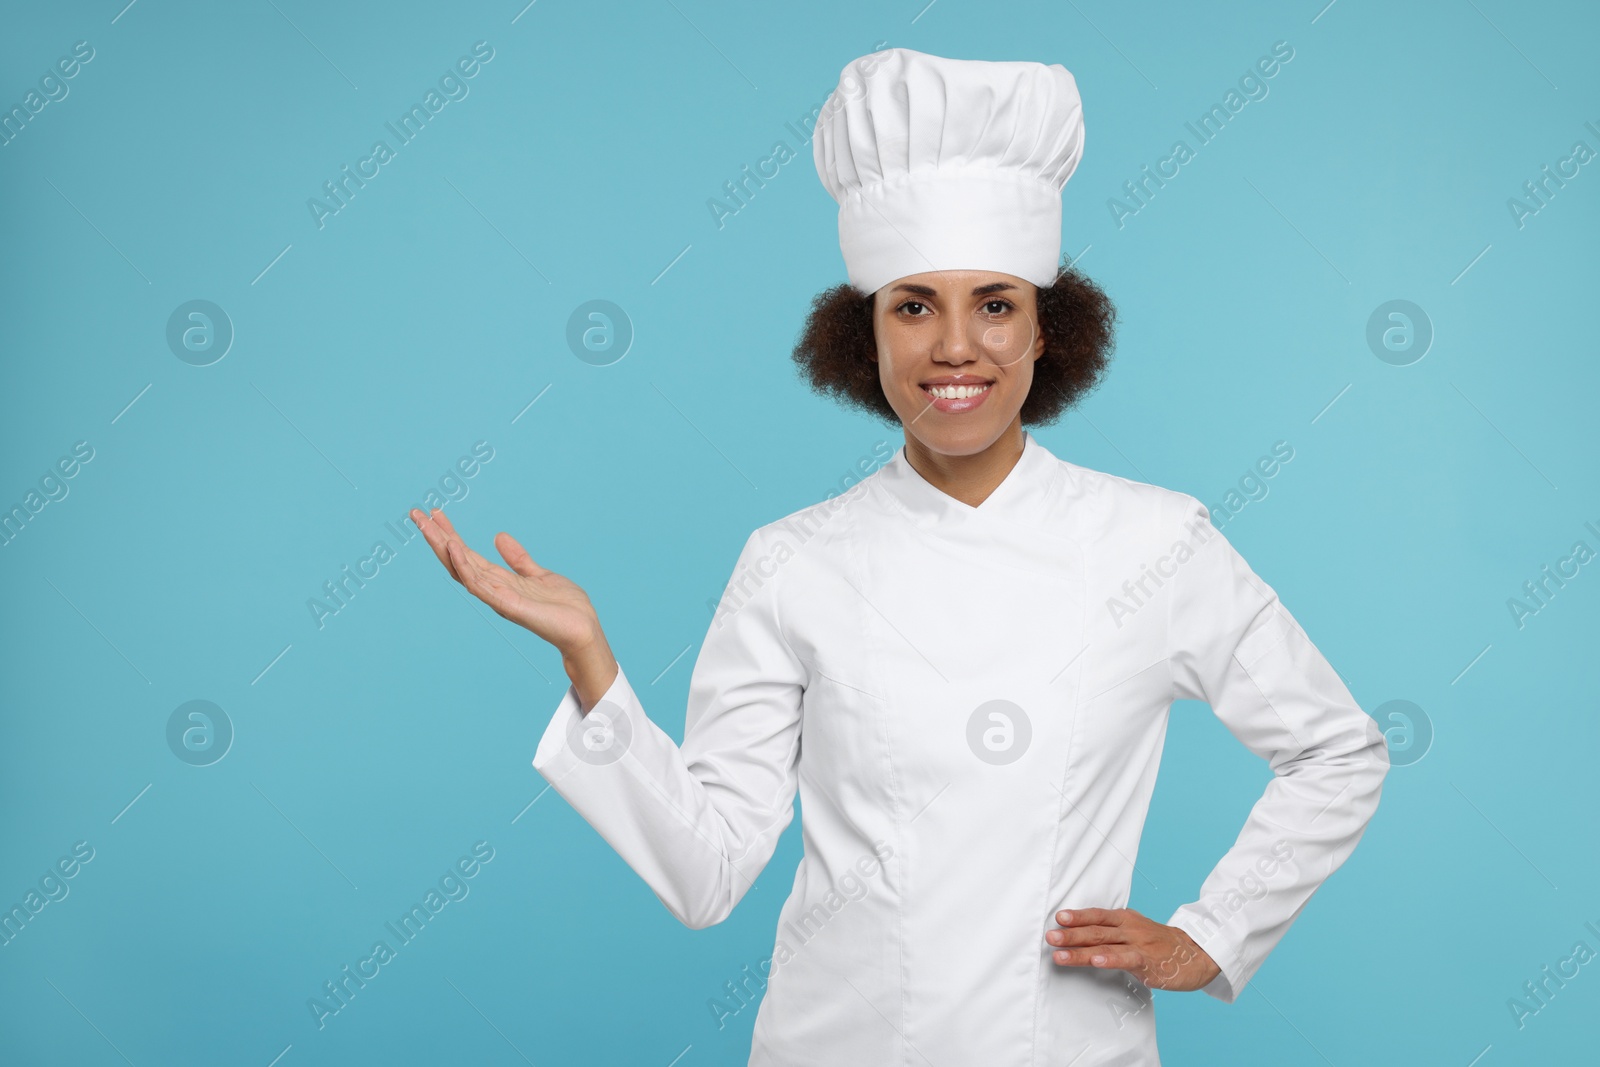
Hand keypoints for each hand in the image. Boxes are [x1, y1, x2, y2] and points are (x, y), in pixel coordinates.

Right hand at [411, 507, 617, 705]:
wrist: (583, 629)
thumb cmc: (564, 607)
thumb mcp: (539, 574)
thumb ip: (518, 558)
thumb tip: (499, 536)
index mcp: (499, 580)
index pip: (467, 555)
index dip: (450, 534)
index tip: (436, 513)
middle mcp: (492, 589)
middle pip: (457, 560)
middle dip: (436, 537)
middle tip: (416, 514)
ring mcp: (497, 597)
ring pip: (461, 569)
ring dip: (442, 546)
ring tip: (427, 524)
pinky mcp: (507, 605)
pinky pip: (479, 584)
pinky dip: (464, 566)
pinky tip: (453, 547)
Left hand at [1046, 907, 1220, 991]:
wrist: (1196, 953)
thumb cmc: (1159, 944)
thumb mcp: (1135, 930)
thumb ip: (1111, 932)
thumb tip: (1080, 935)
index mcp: (1125, 919)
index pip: (1097, 915)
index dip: (1077, 916)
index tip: (1057, 917)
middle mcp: (1129, 928)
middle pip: (1095, 929)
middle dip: (1070, 934)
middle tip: (1049, 937)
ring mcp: (1138, 944)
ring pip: (1104, 945)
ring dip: (1080, 950)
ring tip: (1059, 953)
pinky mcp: (1148, 961)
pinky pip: (1126, 959)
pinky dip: (1109, 959)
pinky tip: (1096, 960)